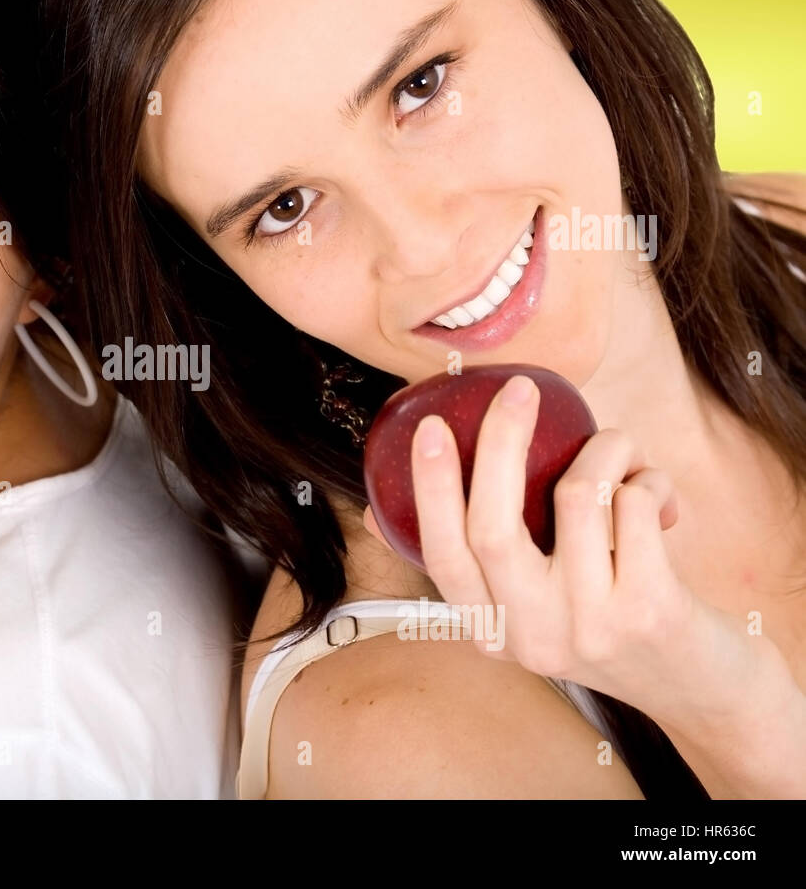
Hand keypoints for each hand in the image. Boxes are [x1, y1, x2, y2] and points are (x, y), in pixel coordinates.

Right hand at [361, 373, 756, 718]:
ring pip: (577, 499)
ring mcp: (589, 628)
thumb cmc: (605, 616)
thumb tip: (373, 513)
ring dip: (603, 449)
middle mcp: (531, 637)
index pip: (443, 554)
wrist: (702, 684)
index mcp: (491, 630)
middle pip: (493, 528)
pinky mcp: (648, 612)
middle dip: (500, 444)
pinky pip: (633, 506)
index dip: (430, 488)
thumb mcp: (529, 603)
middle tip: (517, 390)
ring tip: (617, 446)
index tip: (431, 428)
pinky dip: (646, 479)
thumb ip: (473, 563)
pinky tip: (654, 493)